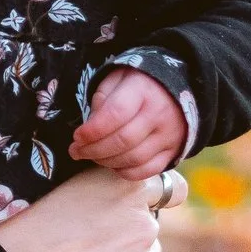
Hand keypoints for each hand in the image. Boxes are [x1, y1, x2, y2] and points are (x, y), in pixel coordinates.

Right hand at [0, 166, 183, 251]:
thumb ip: (105, 184)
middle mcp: (143, 222)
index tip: (136, 207)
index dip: (148, 199)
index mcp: (125, 187)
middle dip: (130, 232)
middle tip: (94, 243)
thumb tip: (121, 187)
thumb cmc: (28, 228)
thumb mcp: (67, 186)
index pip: (165, 189)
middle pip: (151, 226)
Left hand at [69, 70, 184, 176]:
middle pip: (123, 141)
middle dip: (93, 150)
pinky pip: (147, 171)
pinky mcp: (173, 151)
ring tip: (91, 156)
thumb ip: (102, 99)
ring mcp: (169, 135)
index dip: (93, 130)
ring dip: (106, 162)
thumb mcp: (117, 78)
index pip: (116, 114)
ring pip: (134, 159)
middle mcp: (159, 114)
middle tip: (76, 151)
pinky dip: (125, 172)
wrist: (174, 90)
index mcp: (143, 91)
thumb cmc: (138, 83)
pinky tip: (112, 164)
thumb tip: (90, 128)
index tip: (77, 136)